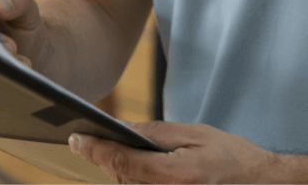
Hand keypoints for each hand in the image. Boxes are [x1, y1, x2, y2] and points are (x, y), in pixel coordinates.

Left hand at [68, 120, 283, 183]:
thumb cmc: (232, 157)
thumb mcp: (195, 134)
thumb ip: (156, 132)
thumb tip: (123, 128)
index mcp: (176, 174)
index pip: (124, 161)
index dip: (96, 149)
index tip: (75, 139)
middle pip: (121, 178)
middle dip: (105, 158)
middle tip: (86, 140)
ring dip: (118, 171)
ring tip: (110, 151)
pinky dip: (132, 180)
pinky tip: (134, 168)